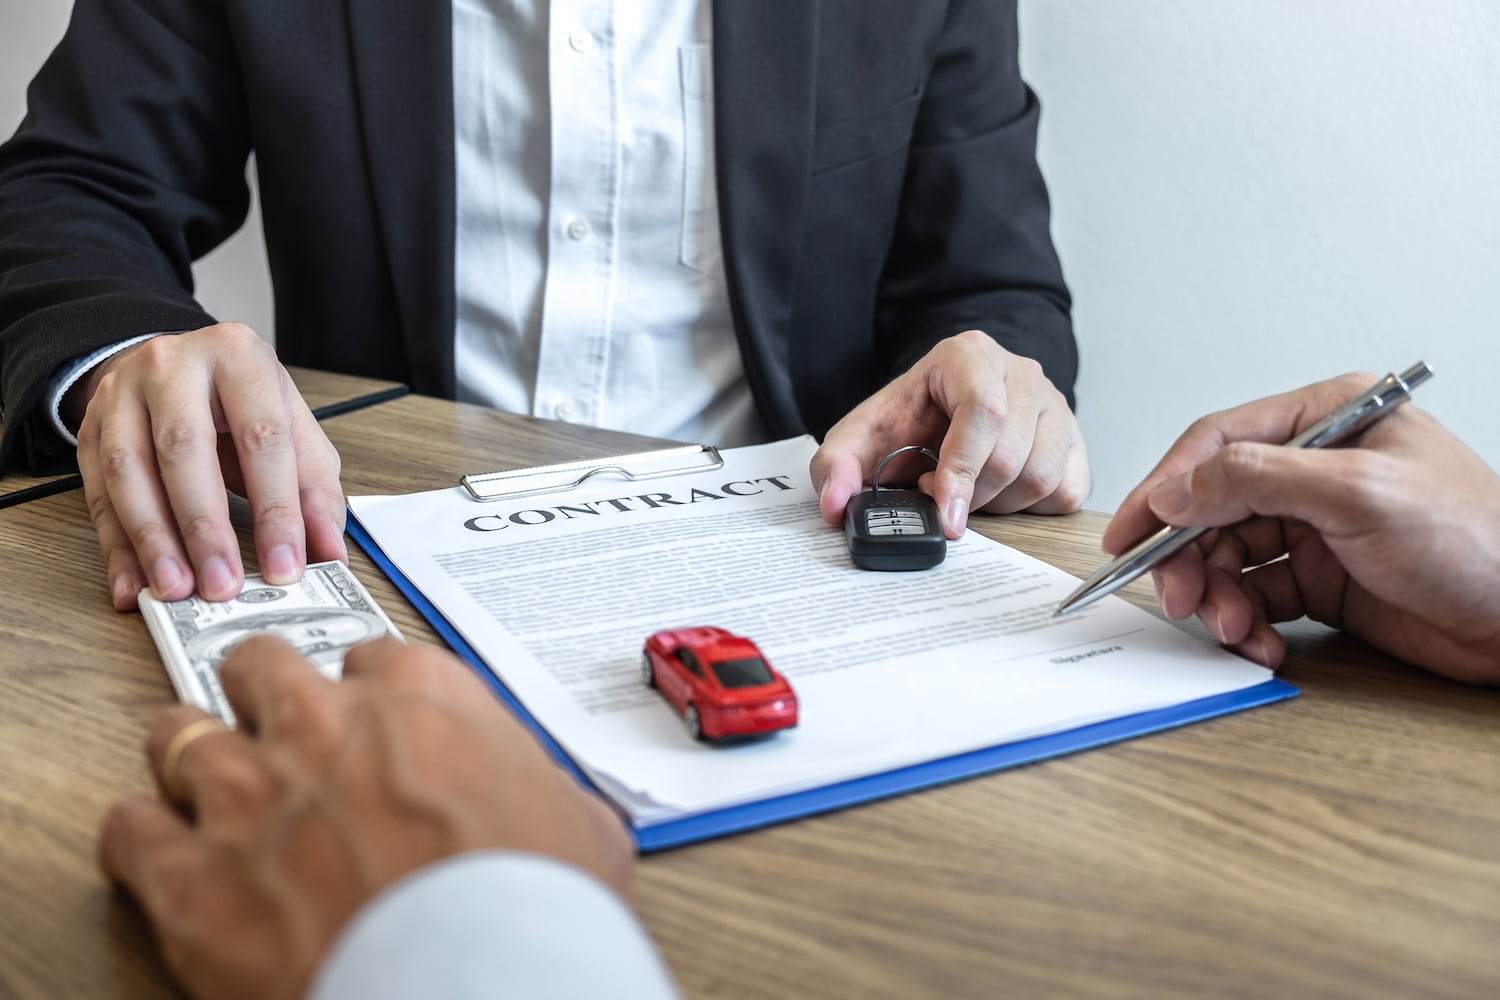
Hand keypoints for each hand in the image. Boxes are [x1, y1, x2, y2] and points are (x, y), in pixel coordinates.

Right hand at [71, 323, 346, 609]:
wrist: (176, 365)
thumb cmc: (241, 401)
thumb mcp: (293, 427)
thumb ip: (316, 489)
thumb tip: (330, 552)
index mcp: (238, 356)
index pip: (263, 437)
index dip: (276, 508)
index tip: (285, 565)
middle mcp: (174, 365)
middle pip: (185, 450)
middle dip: (204, 527)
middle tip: (222, 584)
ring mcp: (122, 393)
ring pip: (128, 471)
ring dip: (153, 541)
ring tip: (177, 589)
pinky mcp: (88, 428)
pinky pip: (97, 493)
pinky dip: (115, 547)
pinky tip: (133, 582)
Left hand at [99, 636, 634, 999]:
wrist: (471, 988)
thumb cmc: (532, 910)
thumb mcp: (580, 824)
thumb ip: (540, 783)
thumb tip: (546, 798)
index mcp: (420, 698)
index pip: (370, 657)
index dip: (366, 693)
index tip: (367, 719)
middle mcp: (323, 726)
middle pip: (260, 666)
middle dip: (264, 695)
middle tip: (275, 730)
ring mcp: (246, 794)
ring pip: (177, 732)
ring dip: (191, 754)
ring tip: (204, 781)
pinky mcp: (188, 876)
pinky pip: (128, 828)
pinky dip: (140, 838)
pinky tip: (158, 852)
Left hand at [810, 331, 1089, 537]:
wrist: (939, 412)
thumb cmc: (904, 422)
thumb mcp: (857, 438)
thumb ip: (835, 468)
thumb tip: (836, 507)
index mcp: (968, 356)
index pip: (983, 411)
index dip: (963, 469)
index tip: (945, 512)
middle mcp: (1020, 372)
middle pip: (1011, 453)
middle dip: (972, 495)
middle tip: (939, 497)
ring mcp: (1055, 404)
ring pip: (1043, 475)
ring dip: (1000, 505)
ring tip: (967, 492)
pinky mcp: (1074, 439)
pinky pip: (1068, 490)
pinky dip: (1032, 508)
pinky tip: (999, 496)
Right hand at [1103, 374, 1499, 683]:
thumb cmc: (1477, 541)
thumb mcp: (1360, 493)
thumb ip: (1258, 479)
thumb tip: (1177, 488)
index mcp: (1326, 419)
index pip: (1218, 442)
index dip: (1165, 487)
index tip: (1129, 533)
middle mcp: (1314, 468)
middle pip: (1211, 505)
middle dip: (1189, 555)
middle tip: (1180, 596)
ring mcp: (1315, 524)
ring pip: (1227, 555)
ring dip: (1218, 596)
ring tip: (1234, 629)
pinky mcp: (1320, 577)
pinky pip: (1255, 596)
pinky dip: (1246, 624)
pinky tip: (1262, 644)